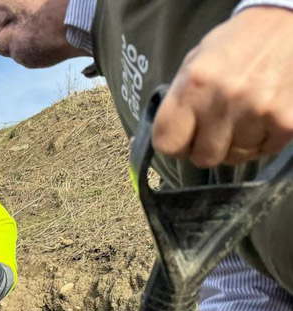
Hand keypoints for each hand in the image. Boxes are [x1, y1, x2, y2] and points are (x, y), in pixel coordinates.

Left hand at [154, 7, 292, 167]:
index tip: (184, 140)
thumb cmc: (236, 43)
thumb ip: (179, 100)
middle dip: (207, 148)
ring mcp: (257, 110)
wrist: (287, 21)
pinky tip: (263, 117)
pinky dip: (263, 141)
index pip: (167, 144)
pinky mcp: (286, 120)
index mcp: (194, 84)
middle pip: (203, 158)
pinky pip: (265, 151)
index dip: (176, 146)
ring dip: (237, 143)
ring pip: (235, 157)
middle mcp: (223, 99)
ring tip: (244, 116)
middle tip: (217, 129)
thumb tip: (161, 137)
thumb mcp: (195, 62)